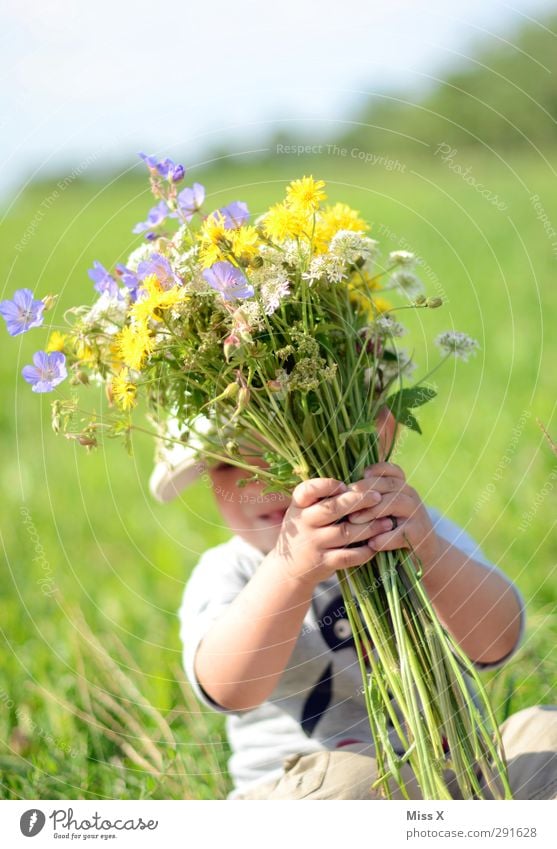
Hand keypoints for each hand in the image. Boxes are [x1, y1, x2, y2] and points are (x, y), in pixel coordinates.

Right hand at [273, 477, 392, 586]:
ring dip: (370, 527)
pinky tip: (377, 544)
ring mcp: (313, 544)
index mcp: (298, 506)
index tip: (345, 485)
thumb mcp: (303, 512)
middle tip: (378, 496)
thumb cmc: (305, 531)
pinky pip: (349, 556)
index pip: (309, 490)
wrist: (289, 570)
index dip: (328, 485)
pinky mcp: (323, 563)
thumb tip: (359, 479)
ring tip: (387, 522)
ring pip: (346, 532)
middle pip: (333, 508)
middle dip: (359, 500)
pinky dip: (365, 550)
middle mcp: (303, 523)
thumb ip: (322, 497)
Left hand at [345, 461, 440, 567]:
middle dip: (365, 490)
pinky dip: (384, 538)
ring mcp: (417, 514)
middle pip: (389, 484)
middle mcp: (411, 496)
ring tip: (353, 520)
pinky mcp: (419, 534)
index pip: (392, 470)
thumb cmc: (395, 531)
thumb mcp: (385, 512)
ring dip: (372, 511)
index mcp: (402, 488)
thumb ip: (371, 501)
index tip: (359, 475)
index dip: (376, 469)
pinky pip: (400, 532)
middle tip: (345, 500)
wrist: (424, 555)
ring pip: (395, 502)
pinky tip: (371, 544)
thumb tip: (340, 493)